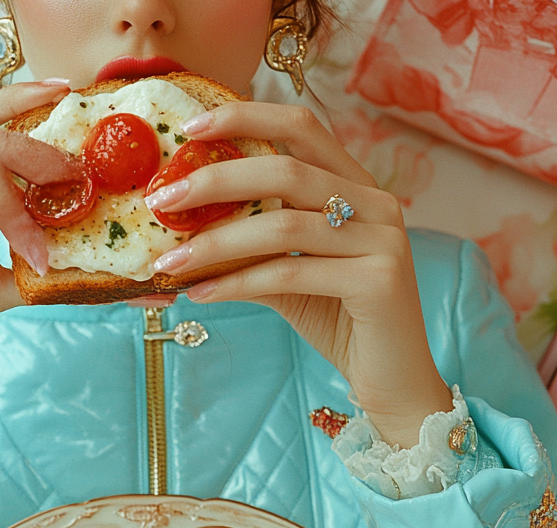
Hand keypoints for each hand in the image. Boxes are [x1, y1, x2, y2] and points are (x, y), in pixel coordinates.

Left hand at [146, 102, 452, 447]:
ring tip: (167, 263)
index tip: (190, 128)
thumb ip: (252, 251)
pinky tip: (198, 294)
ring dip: (214, 243)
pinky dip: (237, 284)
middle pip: (285, 169)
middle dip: (215, 180)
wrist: (395, 382)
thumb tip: (182, 239)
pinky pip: (289, 274)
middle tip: (161, 200)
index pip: (302, 127)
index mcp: (358, 187)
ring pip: (282, 226)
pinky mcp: (379, 282)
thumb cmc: (341, 324)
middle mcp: (377, 203)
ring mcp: (383, 240)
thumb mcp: (291, 279)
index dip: (246, 116)